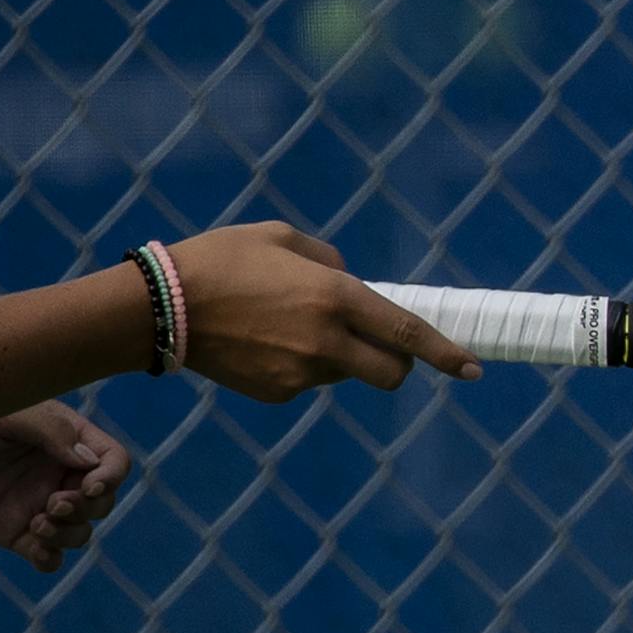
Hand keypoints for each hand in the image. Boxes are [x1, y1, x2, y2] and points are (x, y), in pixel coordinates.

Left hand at [0, 401, 130, 572]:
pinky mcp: (16, 534)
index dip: (112, 475)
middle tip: (53, 505)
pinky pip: (47, 556)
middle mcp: (59, 476)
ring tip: (38, 526)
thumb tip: (91, 464)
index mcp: (67, 442)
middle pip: (103, 501)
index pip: (113, 461)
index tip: (90, 485)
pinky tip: (38, 549)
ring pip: (80, 532)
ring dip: (68, 534)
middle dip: (86, 508)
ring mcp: (39, 507)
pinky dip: (50, 559)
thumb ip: (53, 432)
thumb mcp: (14, 415)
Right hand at [169, 222, 482, 402]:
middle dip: (400, 363)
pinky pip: (309, 382)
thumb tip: (355, 286)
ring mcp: (301, 374)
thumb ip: (331, 262)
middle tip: (381, 344)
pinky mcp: (276, 394)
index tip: (474, 370)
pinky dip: (304, 367)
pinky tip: (265, 343)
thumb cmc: (222, 260)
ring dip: (340, 357)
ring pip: (346, 375)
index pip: (408, 333)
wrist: (157, 307)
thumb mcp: (283, 238)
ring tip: (289, 325)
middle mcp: (326, 342)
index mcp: (336, 298)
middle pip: (392, 373)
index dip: (446, 354)